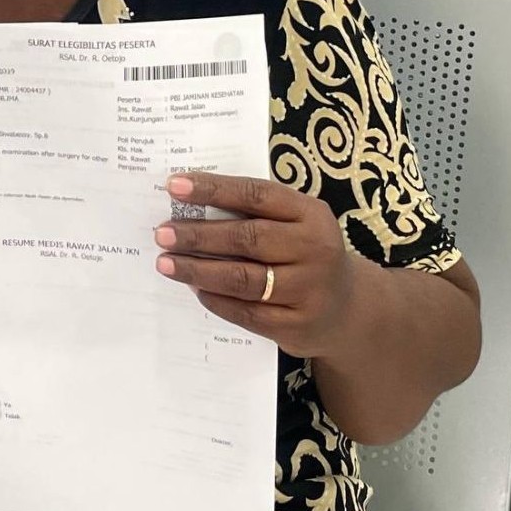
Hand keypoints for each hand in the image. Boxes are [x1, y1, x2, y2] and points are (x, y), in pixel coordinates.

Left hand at [154, 172, 357, 358]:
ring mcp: (308, 289)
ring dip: (198, 270)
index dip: (214, 189)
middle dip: (199, 235)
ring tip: (166, 263)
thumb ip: (255, 214)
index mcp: (311, 214)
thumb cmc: (306, 255)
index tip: (174, 185)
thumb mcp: (296, 225)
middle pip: (247, 238)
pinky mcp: (295, 325)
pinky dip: (215, 300)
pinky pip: (245, 312)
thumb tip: (190, 206)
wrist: (347, 308)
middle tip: (163, 233)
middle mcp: (314, 249)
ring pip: (242, 278)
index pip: (256, 195)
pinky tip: (195, 290)